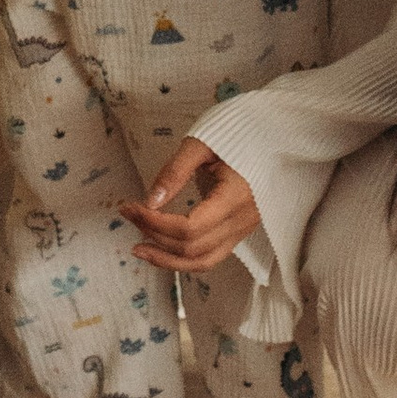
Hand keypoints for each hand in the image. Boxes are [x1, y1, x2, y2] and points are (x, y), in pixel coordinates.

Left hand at [121, 135, 261, 270]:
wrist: (266, 137)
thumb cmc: (233, 135)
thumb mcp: (201, 145)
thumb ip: (174, 172)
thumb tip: (150, 201)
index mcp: (236, 196)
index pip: (190, 227)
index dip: (155, 222)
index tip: (131, 207)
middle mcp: (242, 220)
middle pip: (192, 246)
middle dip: (154, 234)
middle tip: (129, 214)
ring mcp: (243, 230)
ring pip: (201, 261)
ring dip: (166, 258)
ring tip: (138, 247)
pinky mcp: (238, 233)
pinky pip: (210, 258)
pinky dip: (183, 260)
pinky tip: (161, 251)